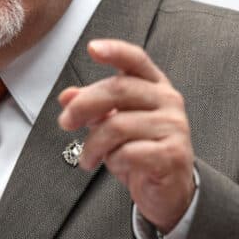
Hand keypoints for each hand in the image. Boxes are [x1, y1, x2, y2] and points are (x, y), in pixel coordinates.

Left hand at [58, 39, 194, 232]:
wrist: (168, 190)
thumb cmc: (140, 150)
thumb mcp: (112, 124)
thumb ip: (92, 107)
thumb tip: (67, 97)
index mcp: (154, 86)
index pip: (136, 60)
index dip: (115, 51)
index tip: (92, 48)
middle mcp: (167, 101)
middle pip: (118, 89)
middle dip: (83, 105)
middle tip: (65, 122)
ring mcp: (173, 126)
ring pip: (117, 125)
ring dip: (93, 144)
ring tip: (87, 158)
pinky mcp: (172, 154)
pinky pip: (128, 152)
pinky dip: (112, 160)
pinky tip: (114, 164)